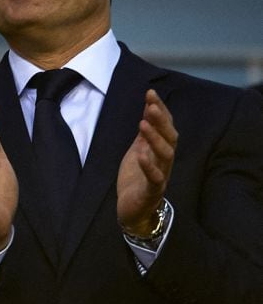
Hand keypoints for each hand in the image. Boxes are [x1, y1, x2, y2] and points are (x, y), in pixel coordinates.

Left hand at [117, 89, 177, 234]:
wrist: (133, 209)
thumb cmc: (137, 178)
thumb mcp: (138, 150)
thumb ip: (145, 133)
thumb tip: (148, 107)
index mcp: (161, 150)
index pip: (165, 126)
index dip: (160, 110)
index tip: (150, 93)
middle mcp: (165, 161)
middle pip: (170, 138)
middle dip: (161, 120)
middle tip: (150, 105)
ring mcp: (161, 175)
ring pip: (165, 155)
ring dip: (155, 138)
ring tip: (142, 123)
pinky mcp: (152, 191)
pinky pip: (155, 178)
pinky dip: (149, 166)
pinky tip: (141, 154)